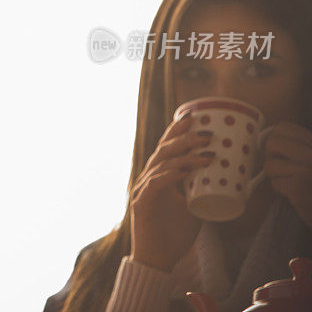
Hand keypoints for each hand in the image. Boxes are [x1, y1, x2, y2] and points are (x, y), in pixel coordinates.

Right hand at [130, 112, 214, 271]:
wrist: (158, 259)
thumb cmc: (175, 233)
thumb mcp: (195, 207)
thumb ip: (204, 191)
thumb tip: (233, 178)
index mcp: (159, 176)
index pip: (166, 147)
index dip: (176, 130)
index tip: (193, 116)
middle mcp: (149, 178)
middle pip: (163, 150)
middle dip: (183, 137)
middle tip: (205, 131)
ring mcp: (143, 190)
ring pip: (161, 164)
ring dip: (184, 156)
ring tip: (205, 152)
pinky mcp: (142, 204)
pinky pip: (155, 184)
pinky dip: (169, 176)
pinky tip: (183, 171)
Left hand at [264, 122, 311, 228]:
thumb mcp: (309, 157)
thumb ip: (296, 146)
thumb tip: (266, 135)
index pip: (283, 127)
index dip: (275, 138)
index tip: (278, 151)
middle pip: (272, 143)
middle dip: (271, 156)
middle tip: (280, 167)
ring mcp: (307, 169)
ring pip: (270, 165)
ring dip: (276, 176)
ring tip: (290, 182)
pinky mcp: (298, 187)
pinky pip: (274, 183)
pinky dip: (280, 190)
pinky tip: (294, 193)